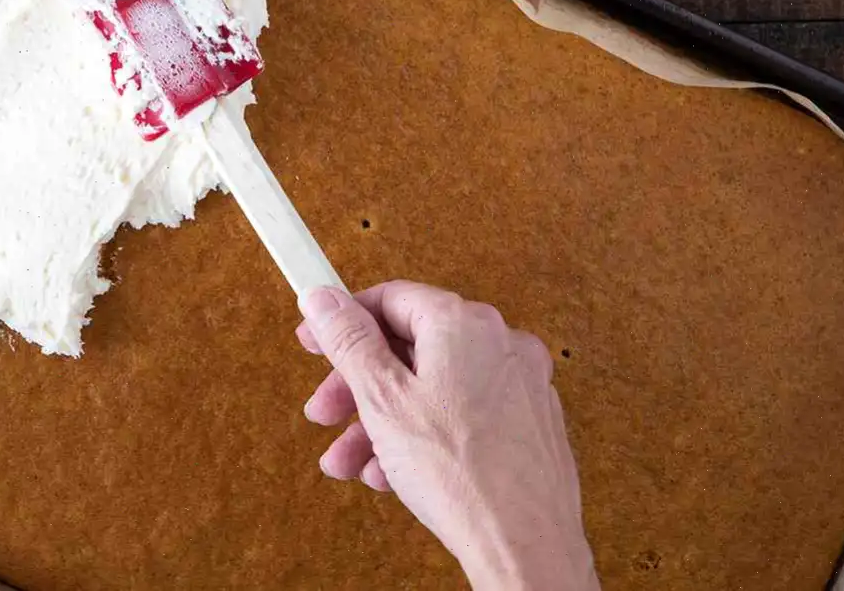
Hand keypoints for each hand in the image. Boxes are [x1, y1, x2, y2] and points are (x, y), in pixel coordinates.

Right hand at [297, 282, 597, 590]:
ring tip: (350, 462)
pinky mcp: (529, 422)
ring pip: (433, 387)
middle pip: (410, 347)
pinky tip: (392, 473)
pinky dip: (423, 434)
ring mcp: (520, 384)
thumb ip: (349, 340)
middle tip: (324, 414)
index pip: (391, 299)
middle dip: (357, 386)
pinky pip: (462, 413)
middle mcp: (500, 343)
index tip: (313, 343)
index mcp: (464, 323)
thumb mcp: (382, 399)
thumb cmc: (460, 474)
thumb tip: (322, 298)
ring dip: (382, 420)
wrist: (525, 546)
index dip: (344, 322)